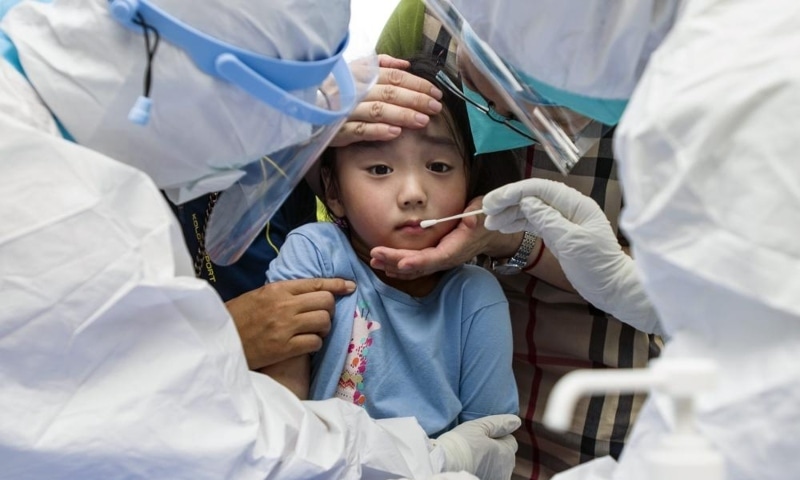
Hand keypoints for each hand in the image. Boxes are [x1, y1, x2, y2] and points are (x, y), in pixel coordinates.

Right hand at [226, 278, 355, 369]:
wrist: (220, 340)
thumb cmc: (238, 317)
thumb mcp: (259, 295)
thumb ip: (284, 292)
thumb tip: (311, 290)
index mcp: (278, 289)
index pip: (316, 283)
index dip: (337, 285)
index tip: (350, 286)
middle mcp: (284, 305)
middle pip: (325, 301)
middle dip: (329, 309)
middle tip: (322, 316)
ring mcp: (285, 327)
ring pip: (324, 321)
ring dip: (324, 328)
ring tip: (314, 331)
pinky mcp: (285, 348)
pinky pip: (315, 342)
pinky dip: (315, 343)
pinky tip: (307, 344)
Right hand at [331, 55, 442, 146]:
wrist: (302, 109)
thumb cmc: (334, 91)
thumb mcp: (353, 72)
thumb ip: (380, 65)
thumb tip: (405, 64)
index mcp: (360, 74)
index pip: (394, 76)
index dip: (417, 84)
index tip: (436, 93)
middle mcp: (354, 90)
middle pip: (390, 92)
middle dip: (416, 99)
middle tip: (435, 107)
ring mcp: (345, 110)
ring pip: (378, 110)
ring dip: (402, 115)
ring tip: (422, 121)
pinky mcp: (337, 130)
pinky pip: (359, 130)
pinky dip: (378, 130)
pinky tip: (395, 132)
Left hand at [370, 199, 522, 279]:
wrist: (491, 232)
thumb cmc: (486, 219)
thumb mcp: (484, 212)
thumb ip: (476, 216)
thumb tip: (470, 220)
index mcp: (457, 247)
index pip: (436, 258)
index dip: (419, 262)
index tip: (401, 263)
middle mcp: (448, 258)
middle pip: (420, 265)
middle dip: (396, 261)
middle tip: (375, 255)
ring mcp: (441, 260)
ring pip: (416, 268)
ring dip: (394, 266)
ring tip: (374, 261)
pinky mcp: (436, 259)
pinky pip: (417, 267)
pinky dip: (400, 268)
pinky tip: (386, 265)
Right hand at [430, 414, 519, 479]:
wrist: (444, 466)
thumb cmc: (461, 444)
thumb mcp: (478, 427)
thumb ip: (499, 423)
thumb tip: (516, 421)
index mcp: (507, 453)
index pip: (510, 440)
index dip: (497, 435)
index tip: (483, 435)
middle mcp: (506, 469)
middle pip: (505, 455)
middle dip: (496, 449)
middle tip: (476, 445)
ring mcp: (497, 478)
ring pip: (498, 466)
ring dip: (491, 461)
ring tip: (473, 456)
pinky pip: (491, 474)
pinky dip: (484, 470)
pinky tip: (472, 466)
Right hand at [483, 179, 663, 334]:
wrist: (613, 288)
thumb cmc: (598, 266)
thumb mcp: (572, 243)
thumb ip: (548, 220)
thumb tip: (527, 203)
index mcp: (576, 205)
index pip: (540, 189)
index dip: (514, 192)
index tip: (493, 201)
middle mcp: (569, 208)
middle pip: (533, 197)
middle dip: (508, 202)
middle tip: (485, 211)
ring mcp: (563, 220)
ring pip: (531, 210)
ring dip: (510, 214)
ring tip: (491, 222)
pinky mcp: (559, 234)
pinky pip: (535, 223)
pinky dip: (519, 224)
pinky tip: (504, 227)